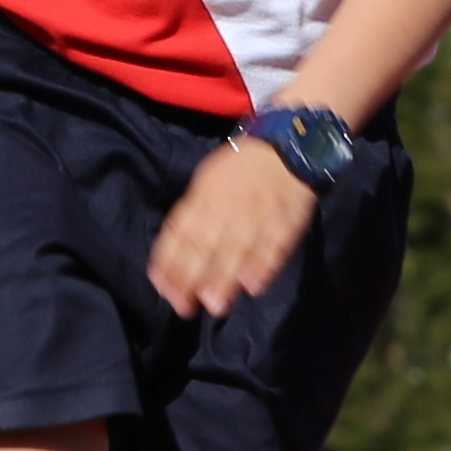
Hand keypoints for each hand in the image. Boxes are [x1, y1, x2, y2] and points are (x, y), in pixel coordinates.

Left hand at [151, 138, 319, 319]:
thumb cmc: (240, 169)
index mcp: (205, 195)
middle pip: (207, 243)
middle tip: (185, 308)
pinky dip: (264, 265)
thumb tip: (170, 255)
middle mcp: (228, 205)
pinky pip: (275, 244)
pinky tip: (254, 286)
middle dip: (194, 275)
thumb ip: (191, 216)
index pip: (182, 230)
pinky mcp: (287, 219)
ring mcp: (258, 213)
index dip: (171, 260)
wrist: (287, 142)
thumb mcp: (206, 182)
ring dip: (225, 277)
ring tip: (215, 305)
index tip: (162, 288)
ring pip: (238, 248)